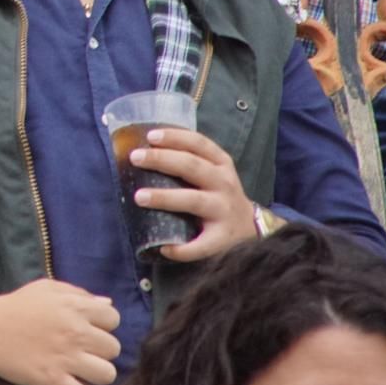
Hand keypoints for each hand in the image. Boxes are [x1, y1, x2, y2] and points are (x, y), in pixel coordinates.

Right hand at [0, 280, 119, 384]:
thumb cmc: (17, 306)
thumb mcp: (47, 289)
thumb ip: (80, 294)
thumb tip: (108, 305)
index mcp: (74, 307)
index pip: (114, 319)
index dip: (104, 324)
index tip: (90, 328)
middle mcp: (75, 332)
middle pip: (113, 348)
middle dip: (100, 350)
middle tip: (83, 350)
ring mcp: (66, 359)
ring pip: (107, 374)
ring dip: (97, 373)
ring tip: (81, 369)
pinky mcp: (54, 381)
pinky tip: (71, 383)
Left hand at [130, 127, 256, 261]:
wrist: (250, 230)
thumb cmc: (218, 196)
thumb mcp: (213, 172)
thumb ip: (188, 162)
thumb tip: (142, 153)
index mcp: (221, 165)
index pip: (199, 144)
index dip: (175, 137)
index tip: (151, 136)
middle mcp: (224, 185)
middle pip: (192, 167)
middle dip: (162, 160)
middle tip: (135, 158)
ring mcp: (225, 212)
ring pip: (194, 200)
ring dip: (165, 197)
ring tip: (139, 197)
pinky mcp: (223, 239)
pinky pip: (201, 245)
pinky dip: (183, 248)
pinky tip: (164, 248)